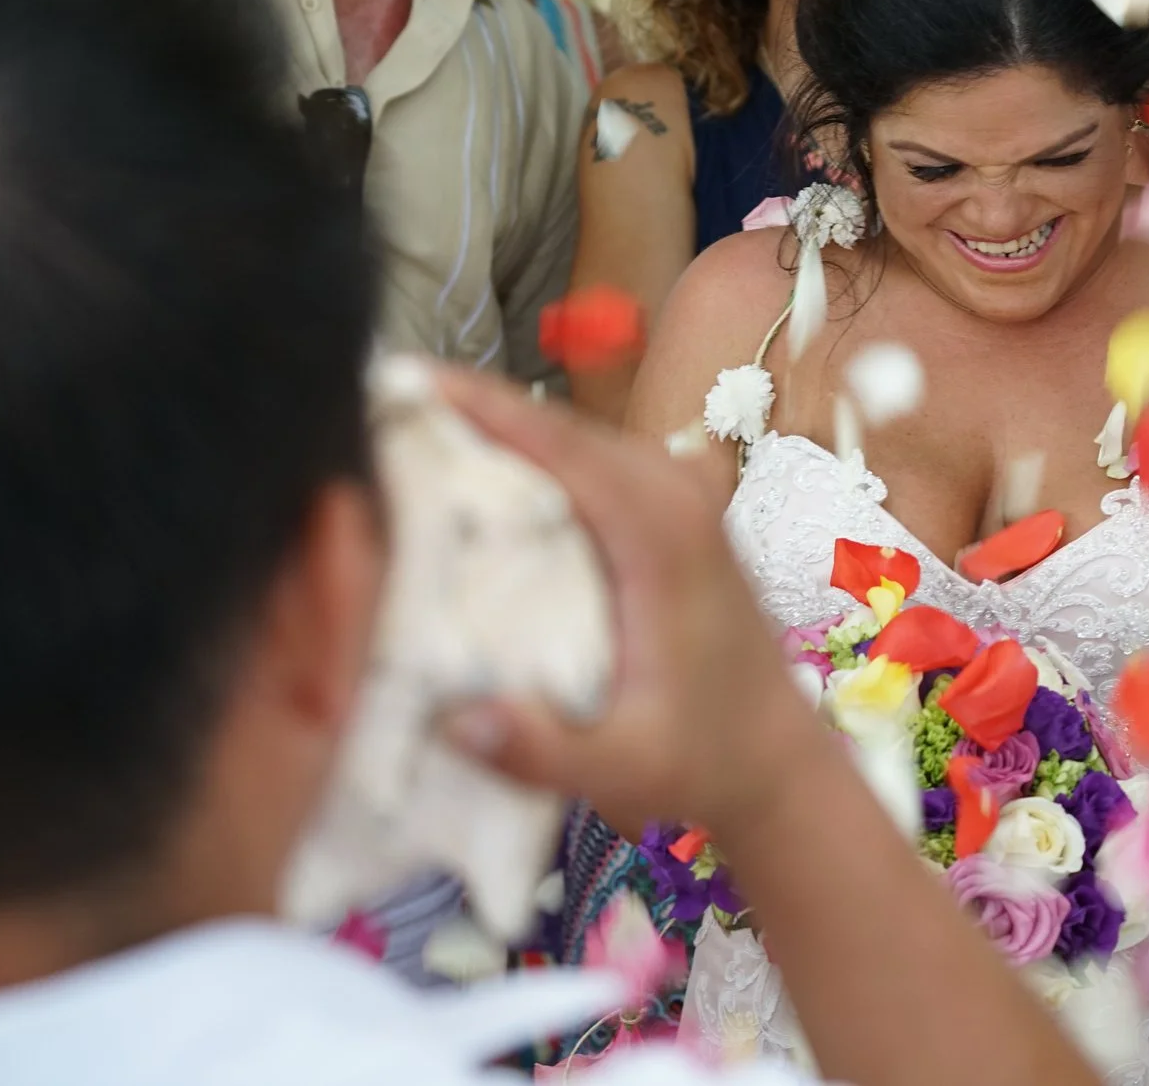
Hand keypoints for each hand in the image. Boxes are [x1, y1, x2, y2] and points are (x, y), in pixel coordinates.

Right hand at [433, 368, 819, 832]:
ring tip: (401, 431)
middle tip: (371, 404)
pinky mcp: (670, 512)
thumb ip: (540, 749)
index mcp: (664, 531)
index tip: (403, 379)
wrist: (776, 758)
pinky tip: (464, 479)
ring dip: (494, 432)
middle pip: (557, 428)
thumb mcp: (623, 768)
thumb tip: (455, 721)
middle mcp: (675, 493)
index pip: (561, 444)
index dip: (482, 406)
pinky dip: (527, 462)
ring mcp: (678, 496)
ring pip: (570, 442)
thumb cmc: (703, 759)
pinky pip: (586, 467)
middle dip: (467, 409)